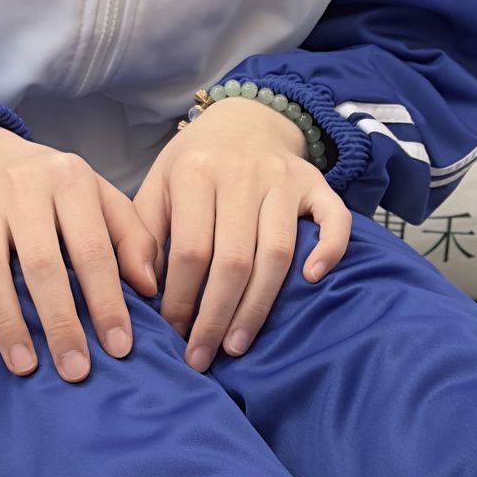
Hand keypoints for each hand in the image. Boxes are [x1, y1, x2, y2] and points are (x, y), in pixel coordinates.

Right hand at [0, 118, 161, 379]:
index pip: (92, 249)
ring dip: (7, 322)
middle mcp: (21, 185)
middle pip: (41, 263)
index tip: (119, 348)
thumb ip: (133, 240)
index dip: (106, 301)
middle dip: (60, 323)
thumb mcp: (104, 201)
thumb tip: (148, 287)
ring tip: (24, 366)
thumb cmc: (61, 196)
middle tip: (74, 371)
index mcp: (70, 178)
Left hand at [129, 95, 352, 368]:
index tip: (172, 335)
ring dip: (259, 306)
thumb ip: (143, 235)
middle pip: (234, 260)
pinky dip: (329, 249)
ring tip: (238, 345)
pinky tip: (312, 280)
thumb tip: (142, 289)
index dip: (180, 299)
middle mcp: (242, 174)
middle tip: (202, 356)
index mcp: (196, 173)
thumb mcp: (156, 188)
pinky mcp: (316, 183)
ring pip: (278, 252)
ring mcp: (284, 179)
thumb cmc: (193, 167)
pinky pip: (334, 218)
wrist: (243, 119)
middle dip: (216, 317)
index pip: (189, 251)